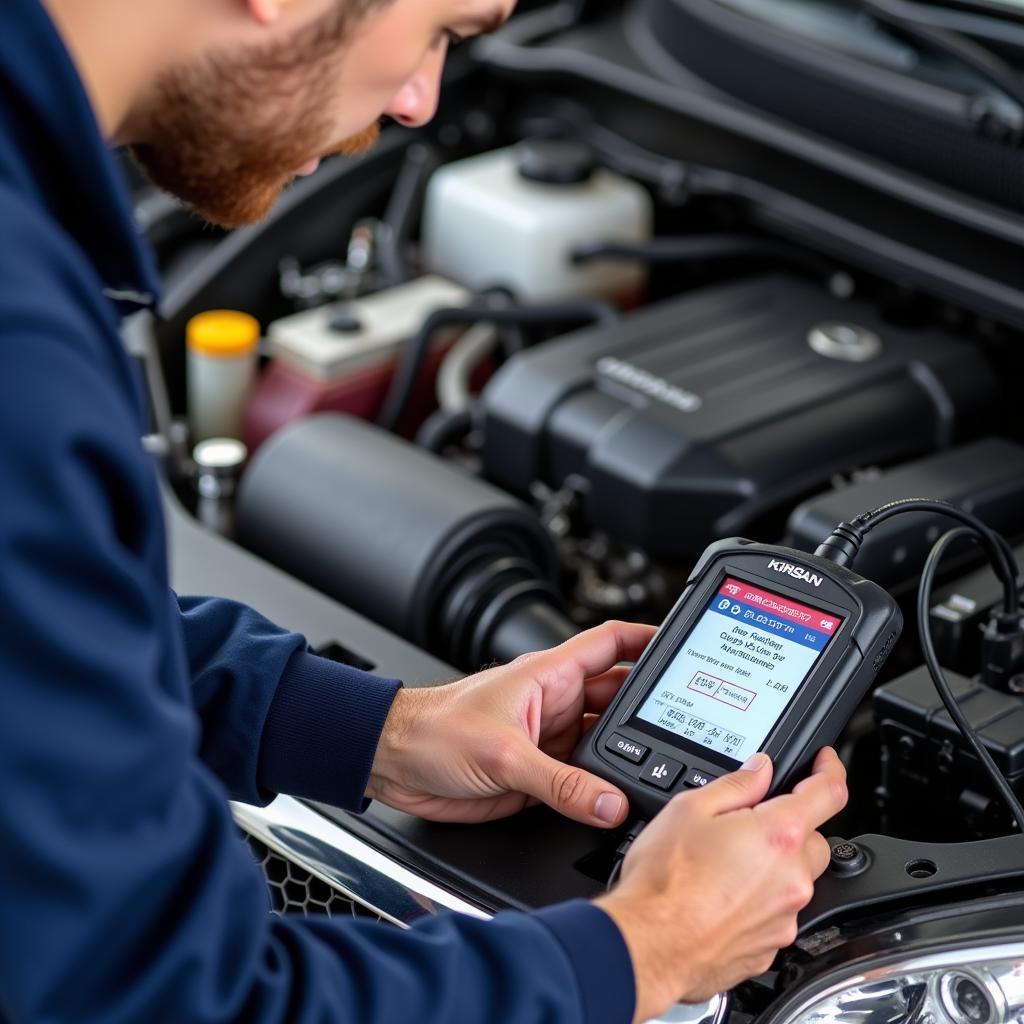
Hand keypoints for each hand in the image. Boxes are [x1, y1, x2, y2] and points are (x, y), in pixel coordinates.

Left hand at [365, 621, 656, 826]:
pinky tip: (619, 804)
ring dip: (628, 757)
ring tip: (660, 770)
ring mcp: (549, 739)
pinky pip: (583, 782)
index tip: (684, 644)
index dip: (649, 639)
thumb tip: (610, 802)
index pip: (611, 644)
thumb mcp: (503, 754)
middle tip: (689, 725)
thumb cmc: (433, 729)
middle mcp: (555, 704)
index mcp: (548, 675)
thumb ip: (560, 783)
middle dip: (651, 711)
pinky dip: (601, 793)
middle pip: (619, 700)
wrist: (393, 763)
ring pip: (606, 744)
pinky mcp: (538, 775)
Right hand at [596, 748, 846, 1023]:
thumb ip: (735, 785)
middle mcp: (793, 878)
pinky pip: (777, 914)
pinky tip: (720, 898)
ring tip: (722, 866)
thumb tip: (759, 770)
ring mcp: (785, 917)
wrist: (649, 944)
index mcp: (778, 835)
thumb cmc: (664, 880)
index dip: (830, 769)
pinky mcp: (771, 948)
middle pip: (814, 840)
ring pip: (796, 880)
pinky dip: (759, 902)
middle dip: (791, 827)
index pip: (828, 793)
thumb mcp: (689, 808)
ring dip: (773, 867)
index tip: (825, 762)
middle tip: (748, 825)